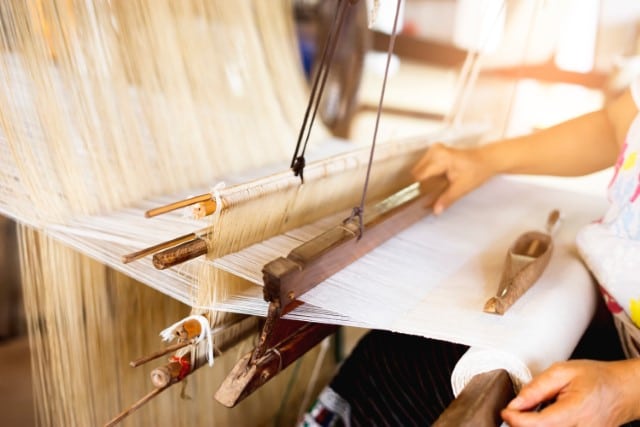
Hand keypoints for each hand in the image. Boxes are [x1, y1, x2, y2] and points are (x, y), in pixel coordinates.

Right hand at [411, 143, 494, 213]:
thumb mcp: (462, 187)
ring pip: (418, 170)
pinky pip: (423, 167)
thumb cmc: (478, 170)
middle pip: (417, 173)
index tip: (415, 200)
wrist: (487, 160)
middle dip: (419, 186)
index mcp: (441, 158)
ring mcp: (434, 150)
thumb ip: (447, 199)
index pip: (420, 176)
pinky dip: (425, 177)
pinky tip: (431, 184)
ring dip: (421, 182)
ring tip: (429, 191)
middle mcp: (435, 151)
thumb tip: (436, 210)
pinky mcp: (434, 152)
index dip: (417, 189)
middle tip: (424, 199)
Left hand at [501, 360, 639, 426]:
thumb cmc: (597, 378)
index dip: (516, 419)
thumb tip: (515, 403)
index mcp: (575, 411)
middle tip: (515, 411)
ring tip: (532, 413)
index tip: (505, 412)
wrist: (623, 390)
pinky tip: (545, 419)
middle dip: (522, 424)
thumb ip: (537, 387)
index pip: (538, 424)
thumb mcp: (563, 371)